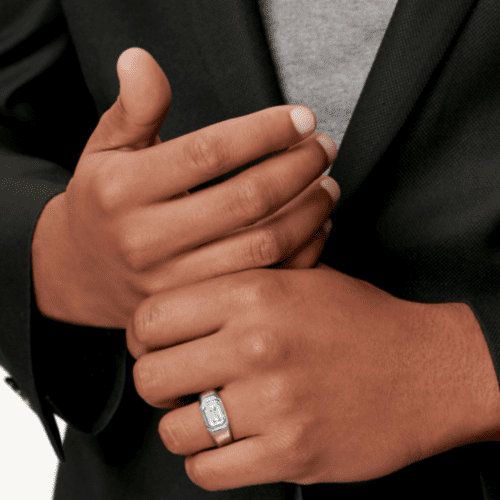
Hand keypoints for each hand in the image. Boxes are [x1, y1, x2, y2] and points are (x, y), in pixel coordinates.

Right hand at [31, 48, 338, 327]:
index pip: (209, 153)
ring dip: (307, 211)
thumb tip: (142, 60)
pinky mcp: (194, 305)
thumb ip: (133, 109)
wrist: (82, 272)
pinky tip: (314, 227)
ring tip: (328, 186)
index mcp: (123, 190)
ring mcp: (172, 281)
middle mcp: (146, 239)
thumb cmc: (102, 203)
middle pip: (245, 200)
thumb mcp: (105, 150)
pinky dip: (299, 253)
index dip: (265, 132)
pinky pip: (261, 280)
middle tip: (324, 148)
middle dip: (298, 169)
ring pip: (260, 245)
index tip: (303, 119)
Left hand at [127, 264, 499, 489]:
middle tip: (180, 382)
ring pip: (174, 431)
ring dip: (182, 426)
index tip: (154, 346)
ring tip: (208, 414)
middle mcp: (258, 344)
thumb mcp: (299, 278)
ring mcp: (275, 403)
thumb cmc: (359, 320)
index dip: (142, 336)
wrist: (428, 368)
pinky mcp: (293, 453)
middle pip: (151, 377)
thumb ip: (236, 284)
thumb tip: (174, 305)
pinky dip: (207, 461)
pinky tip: (229, 443)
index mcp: (254, 292)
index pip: (151, 317)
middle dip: (157, 383)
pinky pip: (208, 471)